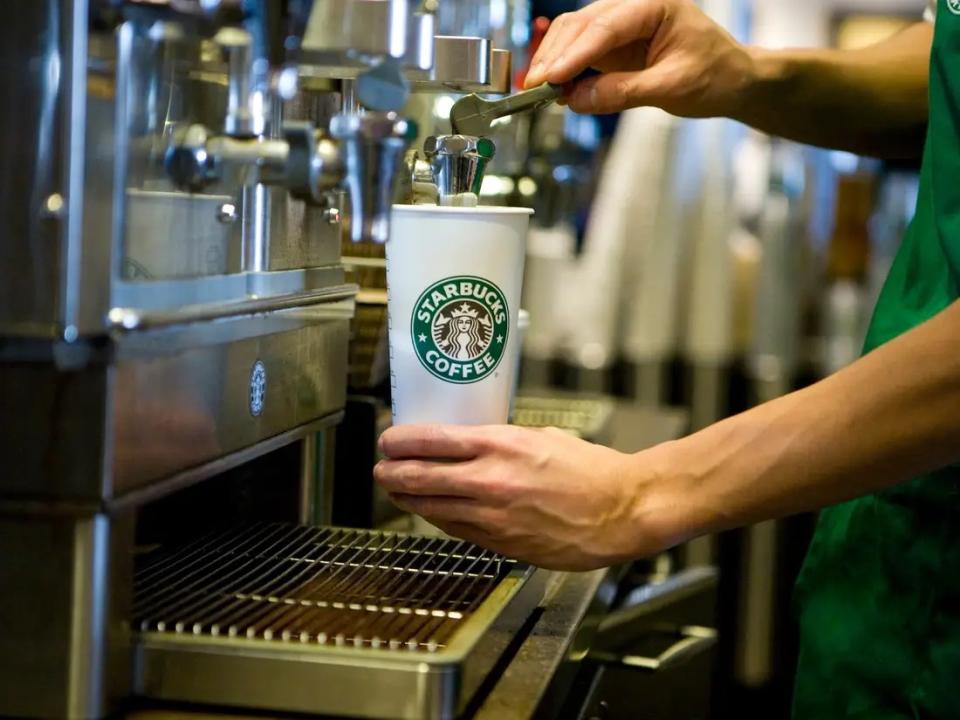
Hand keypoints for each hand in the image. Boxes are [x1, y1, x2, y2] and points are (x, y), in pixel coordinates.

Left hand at [374, 424, 675, 570]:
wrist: (621, 511)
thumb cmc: (591, 471)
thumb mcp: (542, 437)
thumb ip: (503, 442)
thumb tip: (474, 443)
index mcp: (503, 445)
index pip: (434, 440)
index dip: (402, 441)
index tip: (388, 440)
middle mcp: (492, 480)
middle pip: (422, 477)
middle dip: (393, 472)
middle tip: (381, 467)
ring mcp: (494, 516)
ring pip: (433, 507)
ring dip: (407, 498)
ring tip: (395, 490)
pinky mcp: (502, 543)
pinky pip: (457, 529)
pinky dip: (437, 518)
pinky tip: (430, 511)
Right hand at [524, 0, 753, 117]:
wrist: (731, 81)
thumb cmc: (715, 75)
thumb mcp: (671, 88)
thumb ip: (622, 92)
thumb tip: (578, 99)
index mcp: (654, 5)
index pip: (605, 27)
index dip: (574, 54)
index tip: (551, 77)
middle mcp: (633, 9)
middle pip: (580, 24)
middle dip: (555, 55)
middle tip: (535, 87)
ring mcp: (621, 27)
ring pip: (573, 35)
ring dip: (553, 61)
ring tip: (539, 90)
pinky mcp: (614, 47)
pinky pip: (580, 53)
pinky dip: (564, 70)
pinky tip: (554, 88)